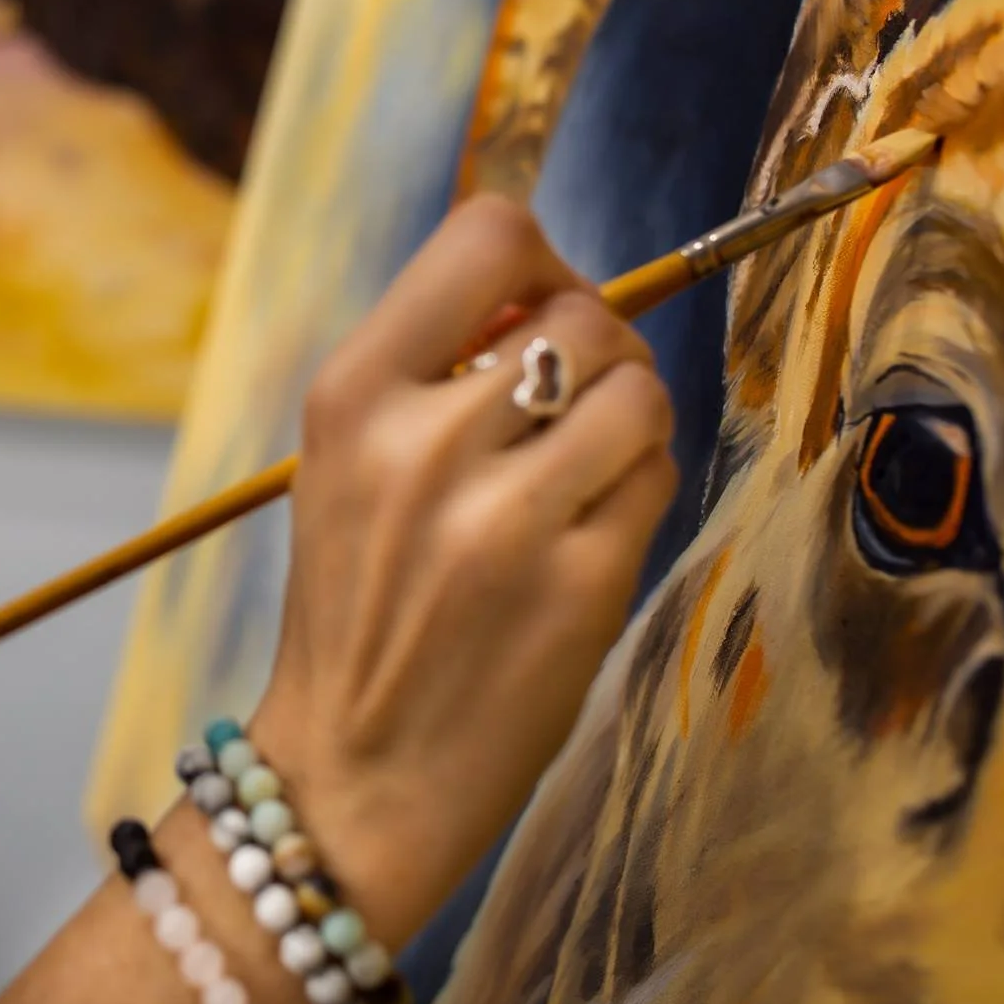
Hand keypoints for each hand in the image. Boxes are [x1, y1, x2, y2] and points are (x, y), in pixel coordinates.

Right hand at [246, 195, 677, 945]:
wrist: (352, 770)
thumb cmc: (358, 603)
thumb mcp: (346, 461)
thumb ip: (432, 367)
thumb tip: (555, 286)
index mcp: (351, 394)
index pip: (488, 234)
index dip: (538, 260)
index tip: (535, 308)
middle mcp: (422, 443)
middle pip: (581, 312)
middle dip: (595, 349)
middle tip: (567, 409)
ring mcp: (504, 518)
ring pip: (638, 389)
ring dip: (628, 418)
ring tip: (581, 471)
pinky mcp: (579, 585)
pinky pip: (657, 475)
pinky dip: (639, 488)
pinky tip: (587, 531)